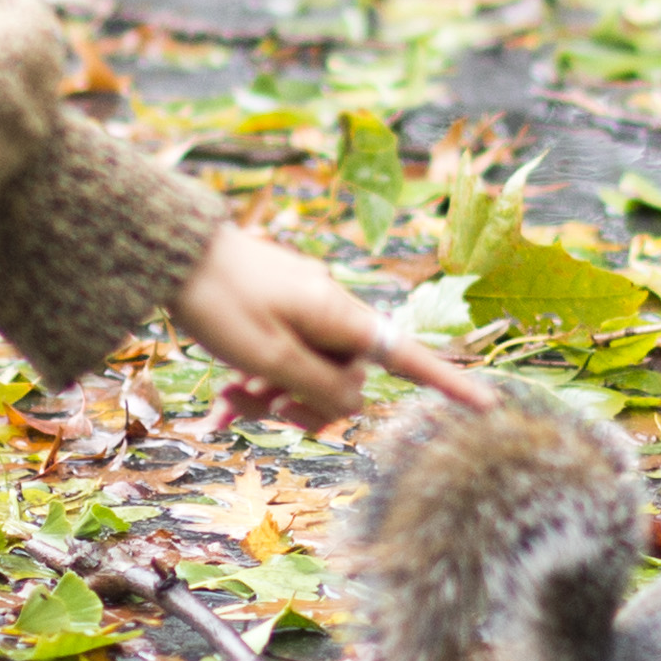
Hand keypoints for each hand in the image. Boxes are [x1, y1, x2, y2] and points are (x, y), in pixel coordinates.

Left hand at [171, 224, 493, 434]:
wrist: (171, 251)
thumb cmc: (220, 300)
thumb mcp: (268, 356)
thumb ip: (320, 388)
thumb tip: (355, 404)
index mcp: (340, 319)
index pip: (410, 360)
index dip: (450, 385)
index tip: (489, 405)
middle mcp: (331, 311)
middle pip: (344, 378)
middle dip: (302, 404)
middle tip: (253, 408)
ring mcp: (302, 309)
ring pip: (307, 371)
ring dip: (270, 396)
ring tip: (225, 403)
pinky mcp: (275, 309)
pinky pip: (279, 356)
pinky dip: (254, 380)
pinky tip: (218, 404)